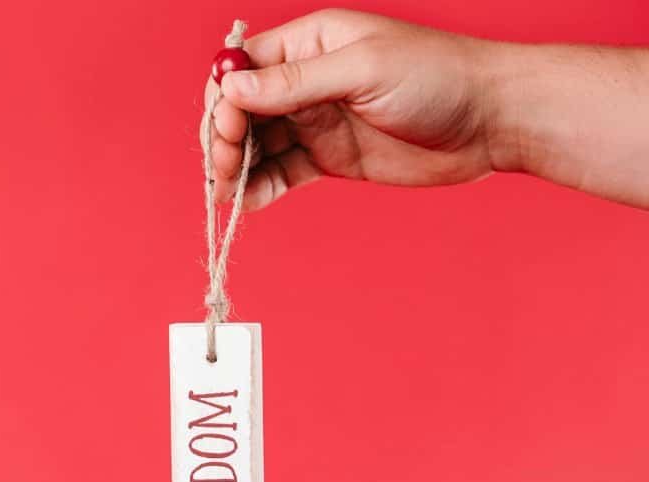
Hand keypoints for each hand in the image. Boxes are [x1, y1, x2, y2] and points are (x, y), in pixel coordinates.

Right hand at [208, 9, 501, 208]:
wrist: (493, 120)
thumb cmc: (438, 76)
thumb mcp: (362, 70)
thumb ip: (294, 82)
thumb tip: (231, 87)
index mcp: (309, 44)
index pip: (241, 69)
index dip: (224, 101)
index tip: (226, 134)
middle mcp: (305, 81)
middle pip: (241, 110)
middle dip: (224, 140)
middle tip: (223, 173)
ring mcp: (316, 121)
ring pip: (256, 145)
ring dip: (236, 169)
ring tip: (229, 196)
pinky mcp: (330, 158)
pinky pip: (282, 172)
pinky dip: (261, 188)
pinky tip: (250, 203)